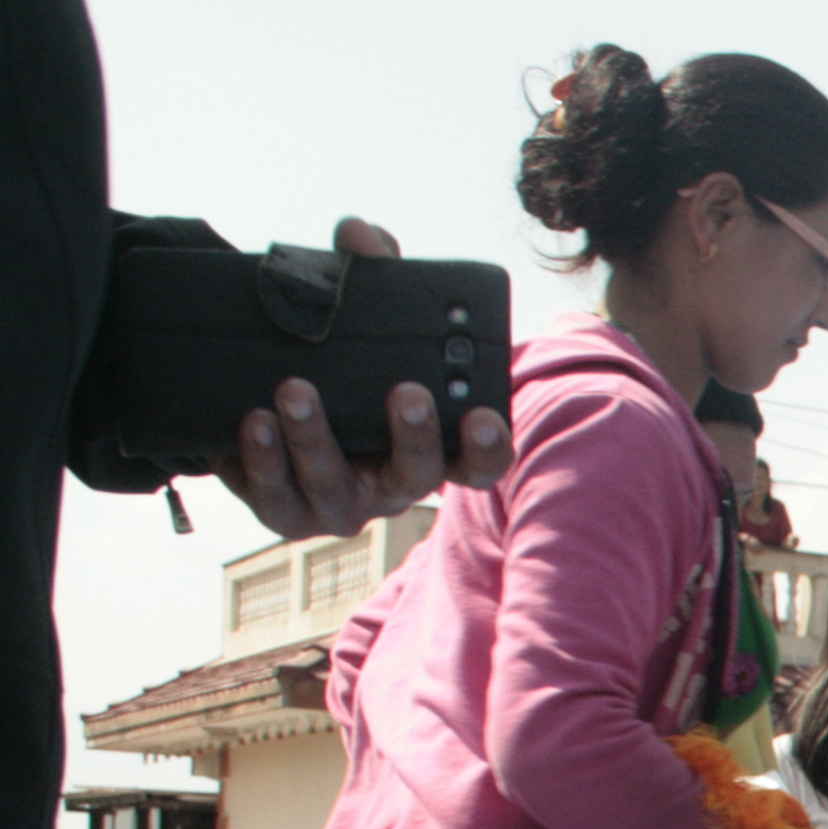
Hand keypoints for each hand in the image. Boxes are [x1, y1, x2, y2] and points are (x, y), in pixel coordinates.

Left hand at [209, 220, 512, 539]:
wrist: (252, 404)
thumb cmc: (332, 371)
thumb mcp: (356, 323)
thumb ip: (371, 278)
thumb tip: (358, 232)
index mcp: (429, 448)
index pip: (476, 461)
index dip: (487, 445)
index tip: (482, 415)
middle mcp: (392, 485)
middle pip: (416, 476)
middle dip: (414, 436)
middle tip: (406, 392)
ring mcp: (338, 504)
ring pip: (335, 488)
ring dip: (316, 440)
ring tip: (296, 389)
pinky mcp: (284, 509)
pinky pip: (275, 495)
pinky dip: (263, 458)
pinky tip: (253, 420)